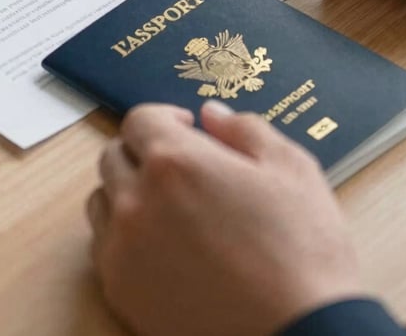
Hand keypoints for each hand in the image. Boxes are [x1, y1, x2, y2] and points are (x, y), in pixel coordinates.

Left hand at [87, 102, 361, 335]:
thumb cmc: (302, 254)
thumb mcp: (291, 169)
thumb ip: (245, 129)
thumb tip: (211, 114)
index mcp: (174, 161)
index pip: (139, 119)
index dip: (165, 118)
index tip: (187, 129)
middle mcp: (137, 199)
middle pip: (115, 155)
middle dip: (145, 151)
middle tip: (181, 168)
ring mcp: (123, 248)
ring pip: (103, 199)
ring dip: (128, 192)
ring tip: (169, 209)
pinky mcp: (121, 291)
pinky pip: (104, 247)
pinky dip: (124, 237)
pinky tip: (163, 247)